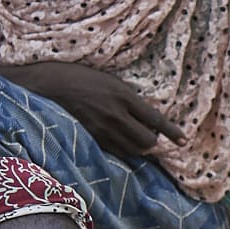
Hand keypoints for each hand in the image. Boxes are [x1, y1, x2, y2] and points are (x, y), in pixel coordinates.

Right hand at [0, 60, 174, 164]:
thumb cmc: (77, 76)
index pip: (155, 119)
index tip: (183, 140)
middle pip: (147, 141)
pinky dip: (122, 152)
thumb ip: (127, 97)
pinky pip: (114, 153)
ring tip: (138, 143)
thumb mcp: (108, 79)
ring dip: (139, 150)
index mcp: (123, 95)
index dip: (172, 132)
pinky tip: (121, 147)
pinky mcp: (90, 139)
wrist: (46, 85)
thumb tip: (143, 114)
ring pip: (132, 151)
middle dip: (153, 142)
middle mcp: (116, 115)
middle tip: (152, 138)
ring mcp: (102, 130)